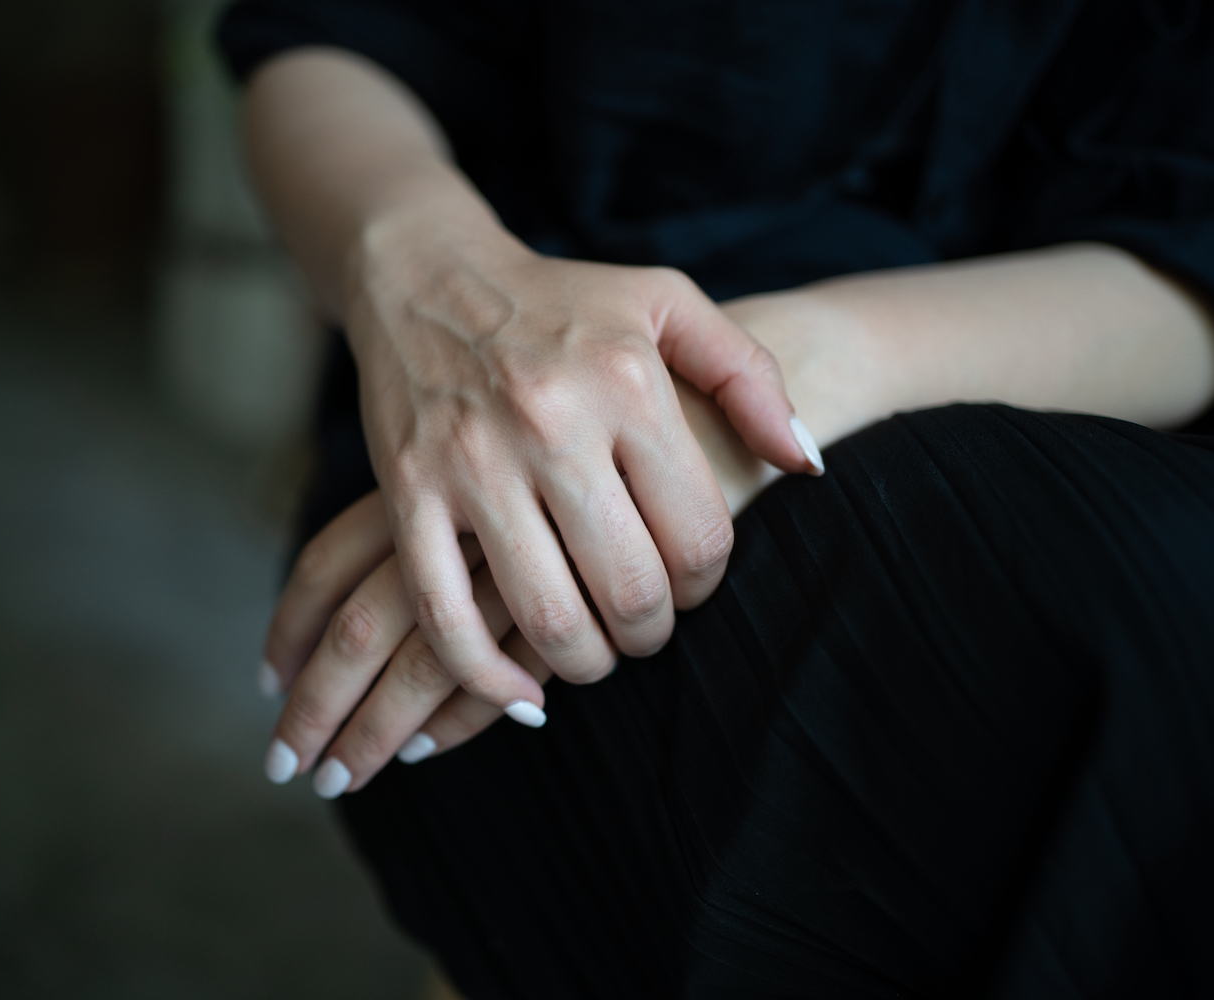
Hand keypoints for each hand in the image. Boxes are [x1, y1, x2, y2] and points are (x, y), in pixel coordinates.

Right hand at [346, 218, 820, 723]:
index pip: (697, 537)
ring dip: (584, 662)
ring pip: (546, 615)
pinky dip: (484, 678)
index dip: (706, 585)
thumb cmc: (561, 302)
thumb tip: (807, 467)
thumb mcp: (668, 304)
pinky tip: (520, 696)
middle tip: (644, 626)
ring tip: (592, 651)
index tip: (689, 583)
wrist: (425, 277)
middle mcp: (551, 424)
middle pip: (629, 589)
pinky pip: (444, 614)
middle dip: (651, 633)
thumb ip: (752, 377)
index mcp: (628, 384)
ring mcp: (471, 463)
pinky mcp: (406, 492)